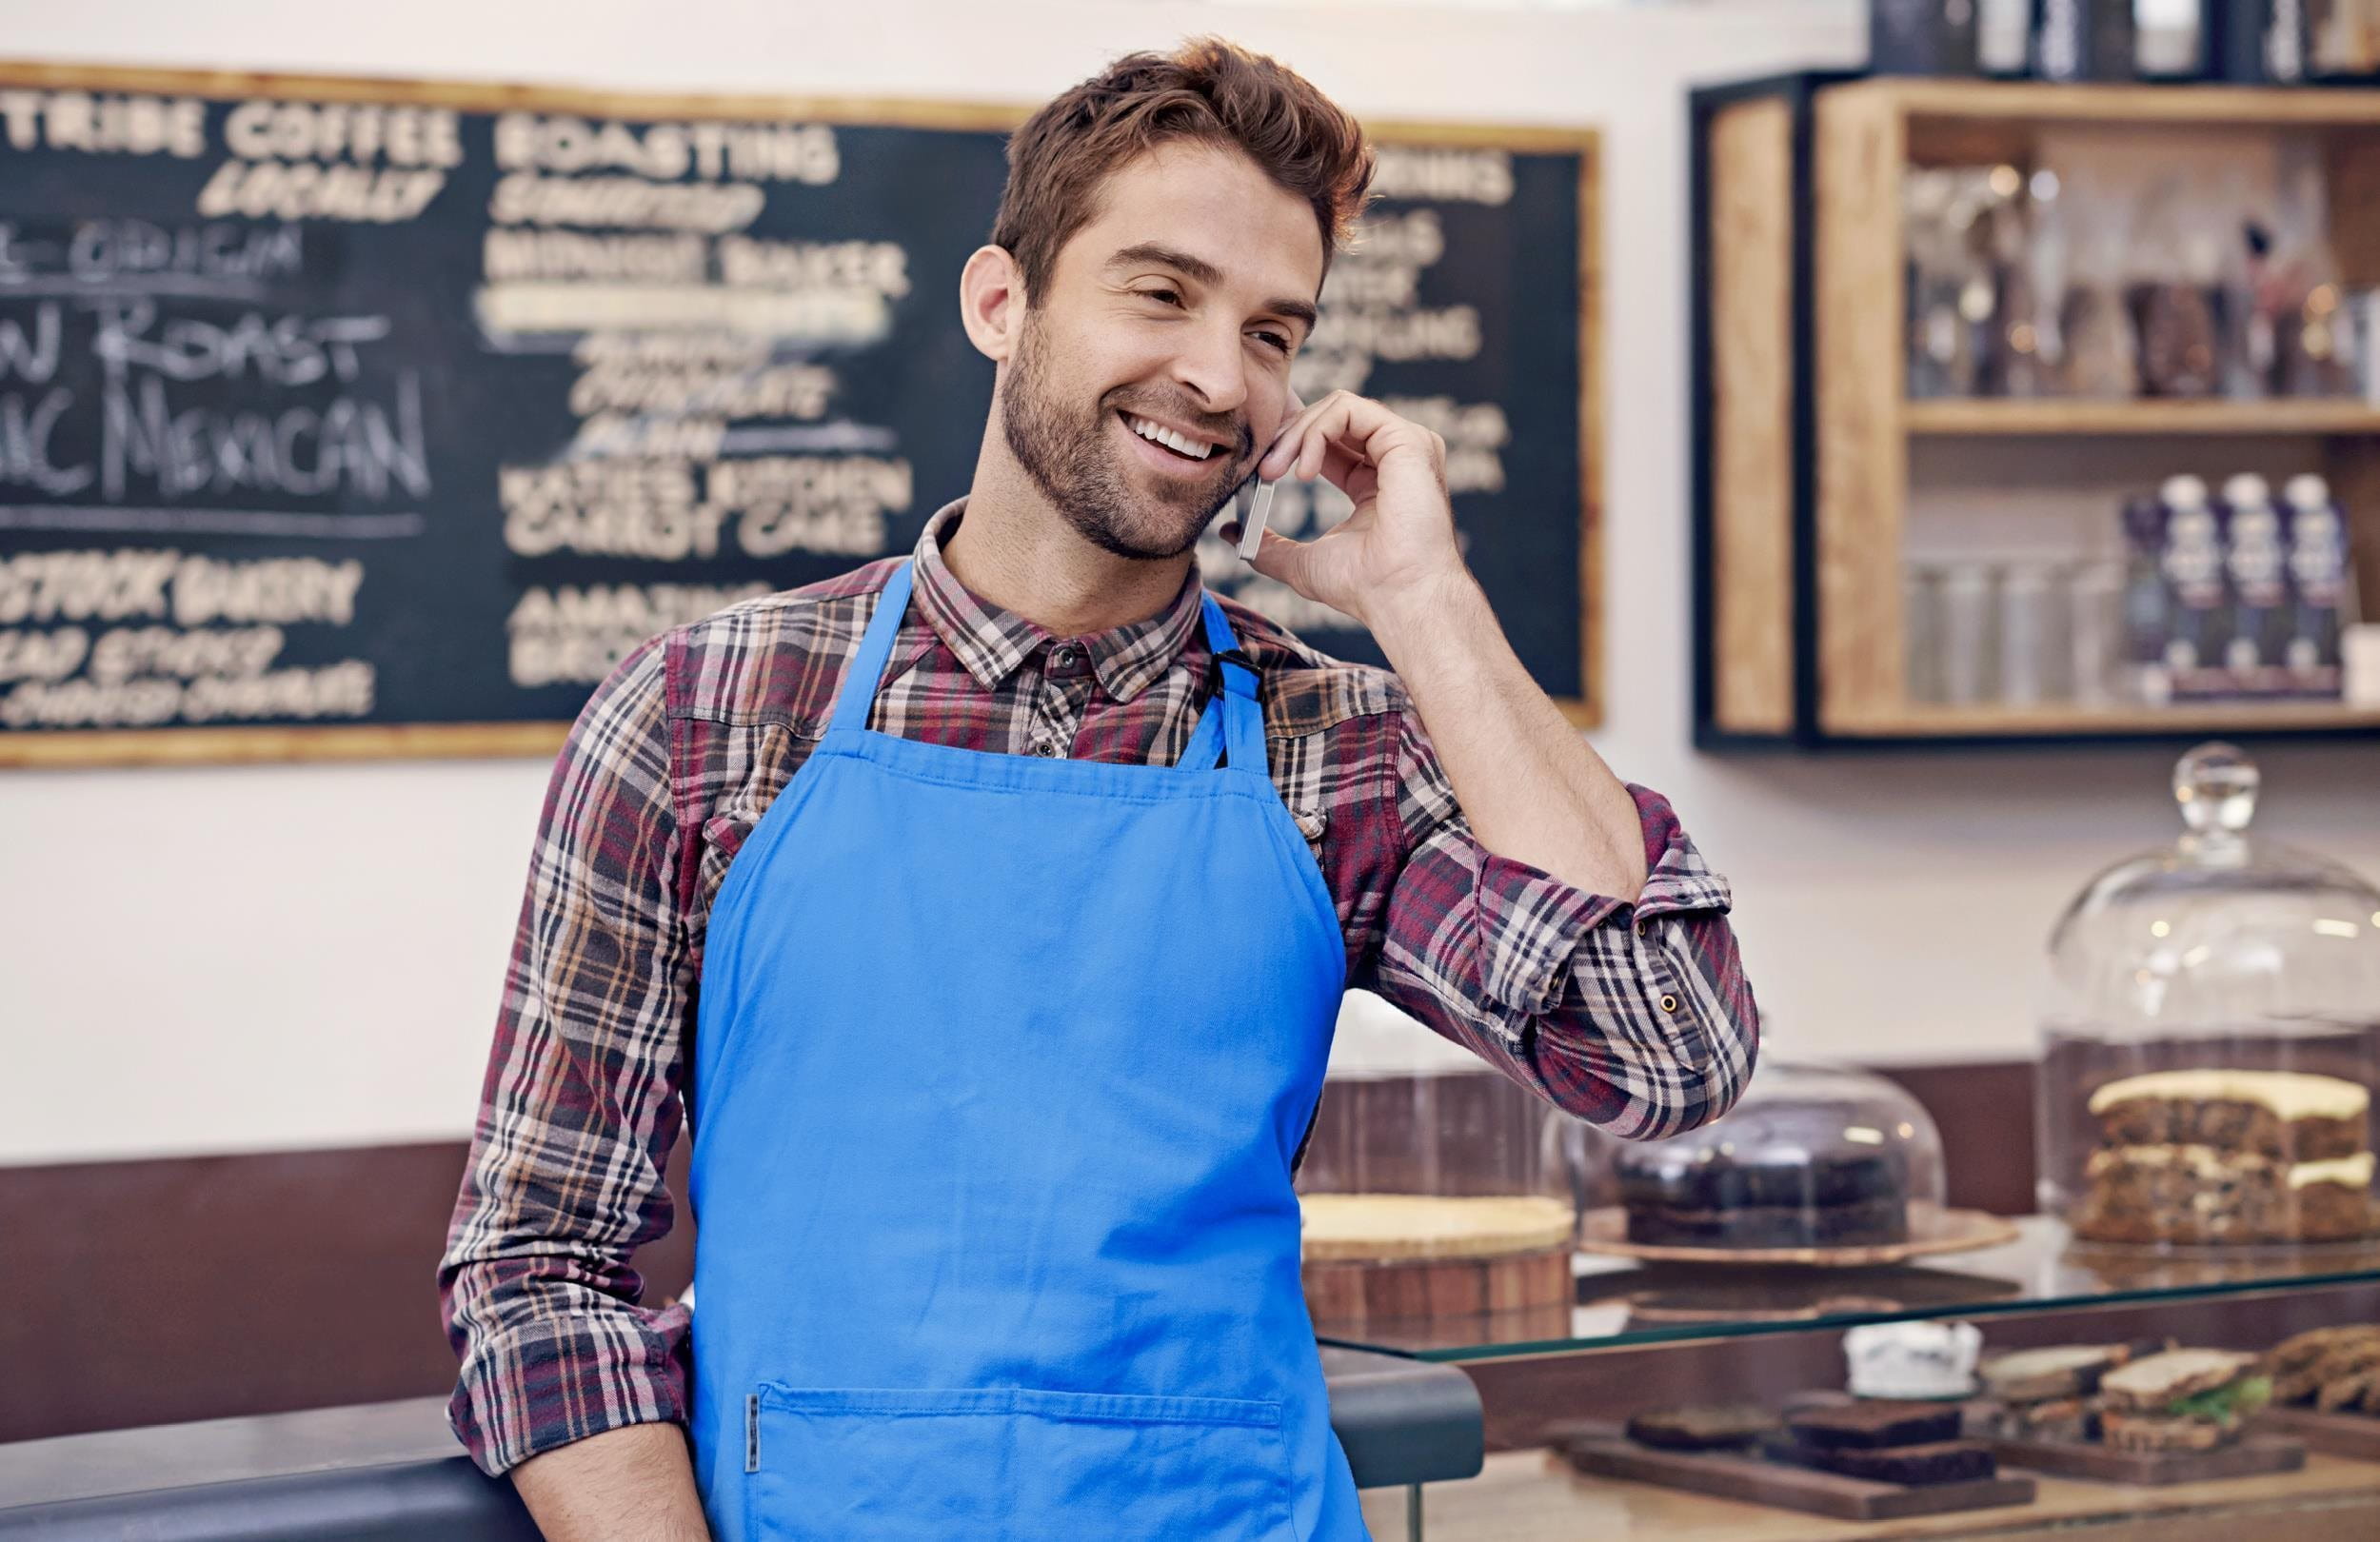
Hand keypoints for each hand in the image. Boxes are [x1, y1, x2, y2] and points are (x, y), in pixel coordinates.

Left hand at [1226, 390, 1466, 629]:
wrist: (1399, 597)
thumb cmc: (1364, 588)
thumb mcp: (1301, 562)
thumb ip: (1268, 545)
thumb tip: (1230, 532)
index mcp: (1373, 480)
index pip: (1328, 439)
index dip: (1289, 443)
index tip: (1260, 469)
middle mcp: (1393, 457)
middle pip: (1330, 417)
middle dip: (1287, 437)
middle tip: (1263, 471)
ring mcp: (1405, 445)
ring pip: (1337, 408)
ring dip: (1297, 435)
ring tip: (1276, 472)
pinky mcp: (1408, 440)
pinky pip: (1349, 410)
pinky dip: (1317, 432)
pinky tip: (1304, 471)